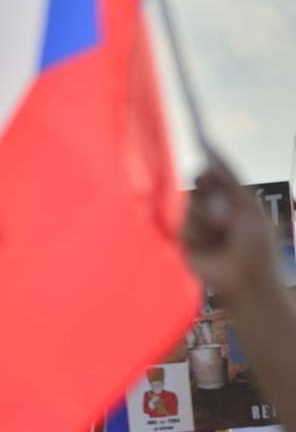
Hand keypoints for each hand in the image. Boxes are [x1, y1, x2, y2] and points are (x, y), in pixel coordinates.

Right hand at [184, 155, 279, 304]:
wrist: (245, 279)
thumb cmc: (255, 244)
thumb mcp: (248, 206)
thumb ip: (229, 179)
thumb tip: (208, 152)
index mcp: (223, 199)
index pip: (206, 176)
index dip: (207, 173)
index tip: (207, 170)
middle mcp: (204, 210)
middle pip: (193, 190)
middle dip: (208, 202)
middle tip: (224, 220)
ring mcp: (190, 226)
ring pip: (184, 209)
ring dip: (204, 223)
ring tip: (217, 240)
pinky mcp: (177, 242)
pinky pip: (177, 228)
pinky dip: (194, 237)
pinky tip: (206, 249)